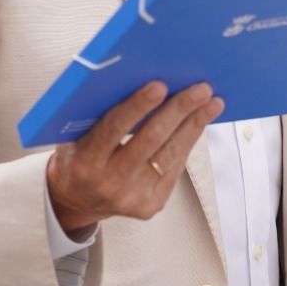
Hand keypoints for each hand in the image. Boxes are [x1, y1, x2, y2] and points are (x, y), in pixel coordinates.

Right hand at [45, 81, 223, 233]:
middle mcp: (108, 182)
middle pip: (150, 141)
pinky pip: (174, 169)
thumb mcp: (74, 135)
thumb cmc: (78, 154)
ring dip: (193, 125)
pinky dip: (187, 143)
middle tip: (200, 89)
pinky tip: (199, 123)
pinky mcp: (149, 206)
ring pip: (169, 155)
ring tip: (212, 103)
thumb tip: (138, 79)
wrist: (75, 200)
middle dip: (178, 111)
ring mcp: (131, 197)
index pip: (113, 128)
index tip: (161, 85)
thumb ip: (97, 114)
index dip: (137, 106)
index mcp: (84, 161)